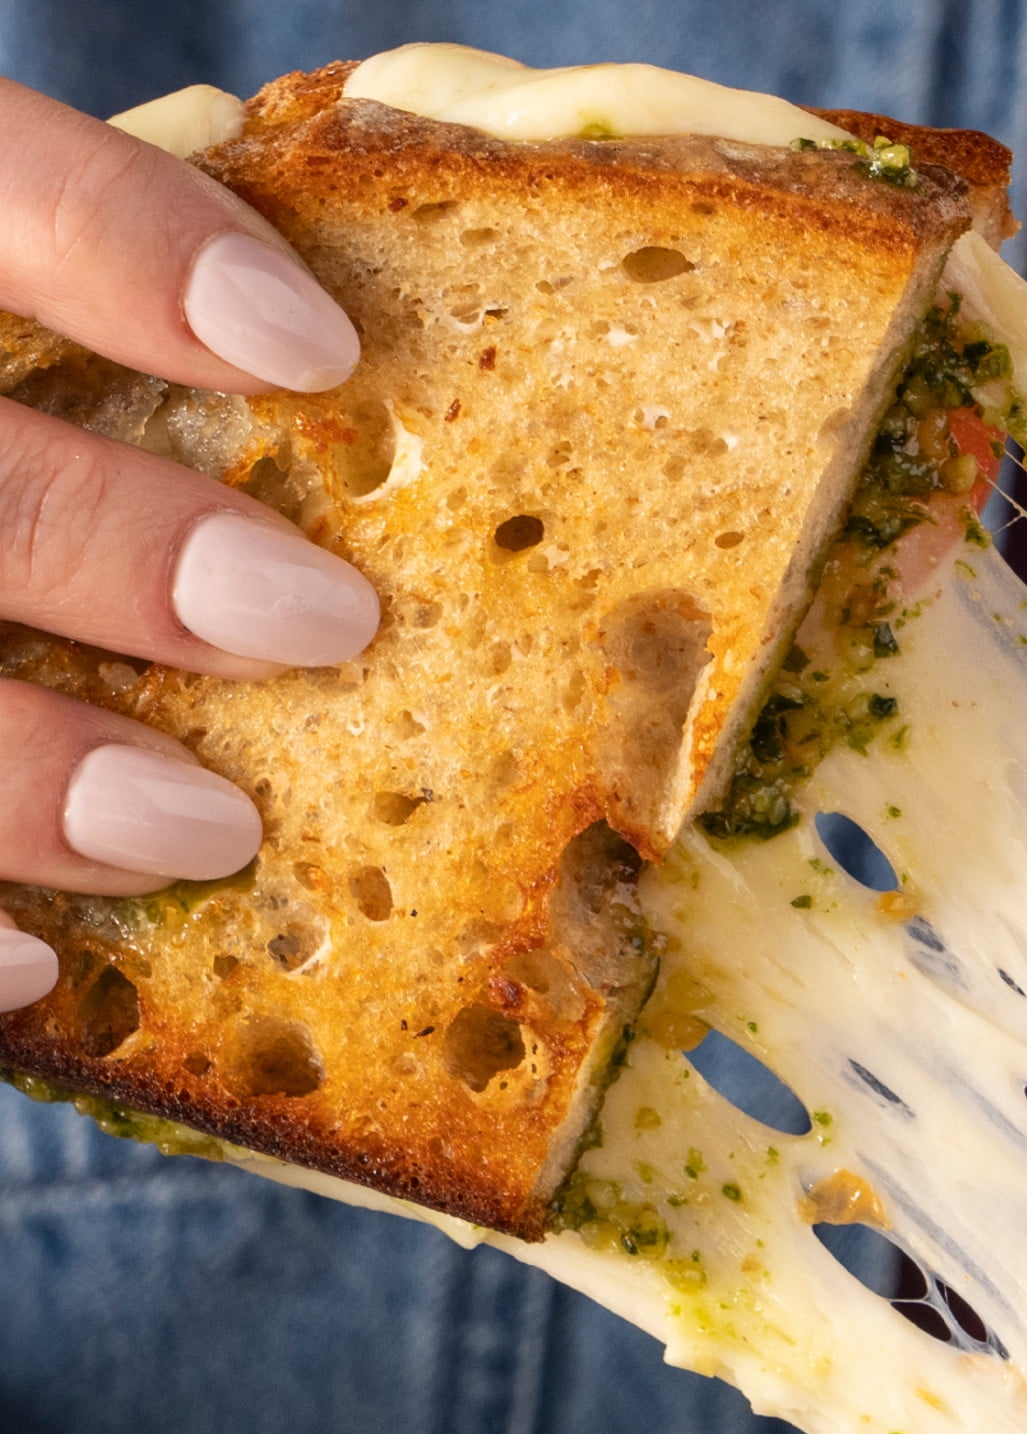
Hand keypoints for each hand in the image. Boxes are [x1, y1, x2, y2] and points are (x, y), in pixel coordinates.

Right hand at [0, 75, 378, 1013]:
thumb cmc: (14, 461)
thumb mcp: (24, 365)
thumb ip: (117, 361)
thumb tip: (367, 431)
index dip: (122, 241)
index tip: (319, 349)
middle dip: (106, 542)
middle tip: (320, 620)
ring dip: (24, 773)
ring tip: (205, 829)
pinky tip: (36, 975)